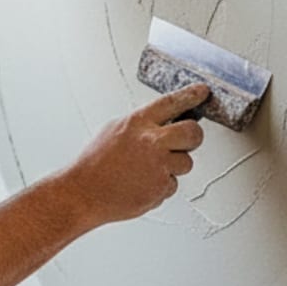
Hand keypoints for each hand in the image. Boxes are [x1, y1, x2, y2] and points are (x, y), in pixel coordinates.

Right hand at [63, 84, 208, 225]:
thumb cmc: (95, 164)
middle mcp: (151, 142)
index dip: (191, 95)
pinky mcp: (160, 188)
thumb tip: (162, 123)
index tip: (203, 92)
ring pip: (186, 162)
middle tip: (185, 141)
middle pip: (193, 133)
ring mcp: (158, 166)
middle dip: (193, 137)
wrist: (83, 194)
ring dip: (173, 167)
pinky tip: (141, 184)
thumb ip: (140, 125)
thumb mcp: (113, 130)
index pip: (172, 102)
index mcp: (138, 123)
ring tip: (147, 170)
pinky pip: (172, 184)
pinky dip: (160, 186)